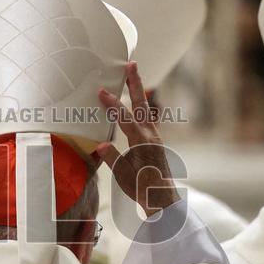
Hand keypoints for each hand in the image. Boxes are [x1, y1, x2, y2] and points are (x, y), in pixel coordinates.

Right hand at [96, 62, 179, 216]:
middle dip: (135, 84)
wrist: (163, 199)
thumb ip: (114, 159)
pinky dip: (139, 105)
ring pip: (144, 109)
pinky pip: (145, 117)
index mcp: (143, 143)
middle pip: (141, 105)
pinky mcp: (154, 140)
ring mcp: (154, 137)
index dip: (113, 105)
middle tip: (131, 64)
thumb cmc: (143, 189)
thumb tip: (100, 145)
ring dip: (138, 91)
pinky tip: (135, 101)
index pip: (126, 119)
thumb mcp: (125, 177)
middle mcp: (151, 136)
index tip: (101, 92)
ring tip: (132, 75)